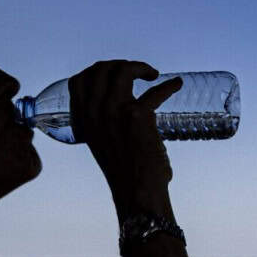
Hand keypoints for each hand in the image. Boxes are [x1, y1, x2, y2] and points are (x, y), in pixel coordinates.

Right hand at [67, 61, 182, 217]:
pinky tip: (178, 84)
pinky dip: (170, 86)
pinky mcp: (137, 115)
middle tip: (137, 72)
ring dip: (139, 66)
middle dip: (120, 64)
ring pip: (122, 70)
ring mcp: (114, 111)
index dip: (97, 71)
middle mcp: (94, 112)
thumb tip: (124, 111)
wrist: (137, 193)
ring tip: (152, 74)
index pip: (78, 82)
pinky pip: (155, 91)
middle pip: (101, 69)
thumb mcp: (104, 145)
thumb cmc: (125, 173)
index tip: (114, 73)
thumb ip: (106, 126)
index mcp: (82, 120)